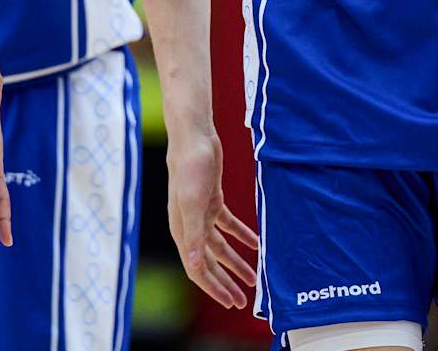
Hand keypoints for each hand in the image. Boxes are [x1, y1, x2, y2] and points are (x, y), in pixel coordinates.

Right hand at [165, 128, 257, 308]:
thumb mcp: (193, 202)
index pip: (197, 268)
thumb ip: (194, 234)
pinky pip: (228, 225)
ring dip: (235, 262)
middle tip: (242, 300)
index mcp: (182, 230)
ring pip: (219, 247)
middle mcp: (190, 226)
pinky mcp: (212, 200)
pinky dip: (242, 236)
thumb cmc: (190, 167)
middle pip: (208, 262)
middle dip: (225, 282)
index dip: (213, 287)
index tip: (230, 301)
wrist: (194, 137)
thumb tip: (195, 265)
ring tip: (253, 278)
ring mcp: (201, 214)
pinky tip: (255, 244)